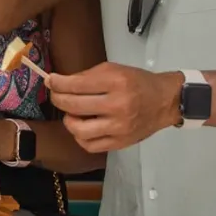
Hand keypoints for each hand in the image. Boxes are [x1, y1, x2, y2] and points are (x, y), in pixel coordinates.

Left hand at [46, 64, 182, 153]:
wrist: (165, 101)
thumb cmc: (138, 82)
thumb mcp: (114, 70)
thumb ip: (88, 76)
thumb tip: (61, 83)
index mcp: (116, 82)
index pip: (77, 84)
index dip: (57, 83)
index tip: (50, 81)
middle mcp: (117, 105)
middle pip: (74, 106)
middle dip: (58, 99)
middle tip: (56, 95)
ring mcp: (119, 127)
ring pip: (79, 130)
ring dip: (68, 120)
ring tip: (71, 114)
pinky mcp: (120, 143)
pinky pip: (90, 145)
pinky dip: (80, 137)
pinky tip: (82, 128)